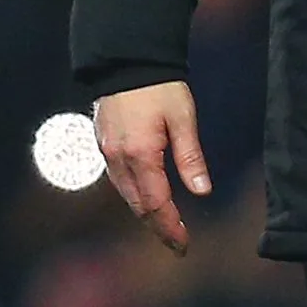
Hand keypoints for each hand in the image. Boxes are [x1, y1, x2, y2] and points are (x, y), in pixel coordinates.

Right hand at [93, 80, 210, 254]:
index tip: (184, 245)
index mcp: (140, 154)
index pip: (155, 203)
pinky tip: (147, 198)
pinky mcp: (104, 145)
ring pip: (126, 195)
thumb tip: (202, 191)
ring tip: (166, 227)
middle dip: (158, 226)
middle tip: (178, 244)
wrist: (126, 61)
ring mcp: (107, 153)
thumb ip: (190, 157)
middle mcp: (118, 159)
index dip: (170, 227)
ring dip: (145, 213)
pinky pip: (119, 180)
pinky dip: (134, 195)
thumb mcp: (183, 119)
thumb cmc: (160, 88)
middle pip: (138, 205)